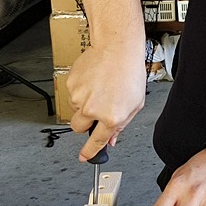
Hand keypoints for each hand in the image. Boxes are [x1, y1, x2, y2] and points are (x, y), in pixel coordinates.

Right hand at [67, 44, 145, 159]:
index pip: (96, 142)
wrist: (117, 48)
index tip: (84, 157)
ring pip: (76, 109)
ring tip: (101, 88)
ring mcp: (79, 97)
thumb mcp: (135, 104)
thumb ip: (121, 124)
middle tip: (96, 111)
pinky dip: (82, 90)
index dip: (89, 152)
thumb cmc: (129, 72)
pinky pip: (73, 94)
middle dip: (85, 124)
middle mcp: (92, 109)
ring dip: (86, 103)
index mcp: (111, 117)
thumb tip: (111, 138)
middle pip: (78, 128)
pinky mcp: (71, 84)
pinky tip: (95, 80)